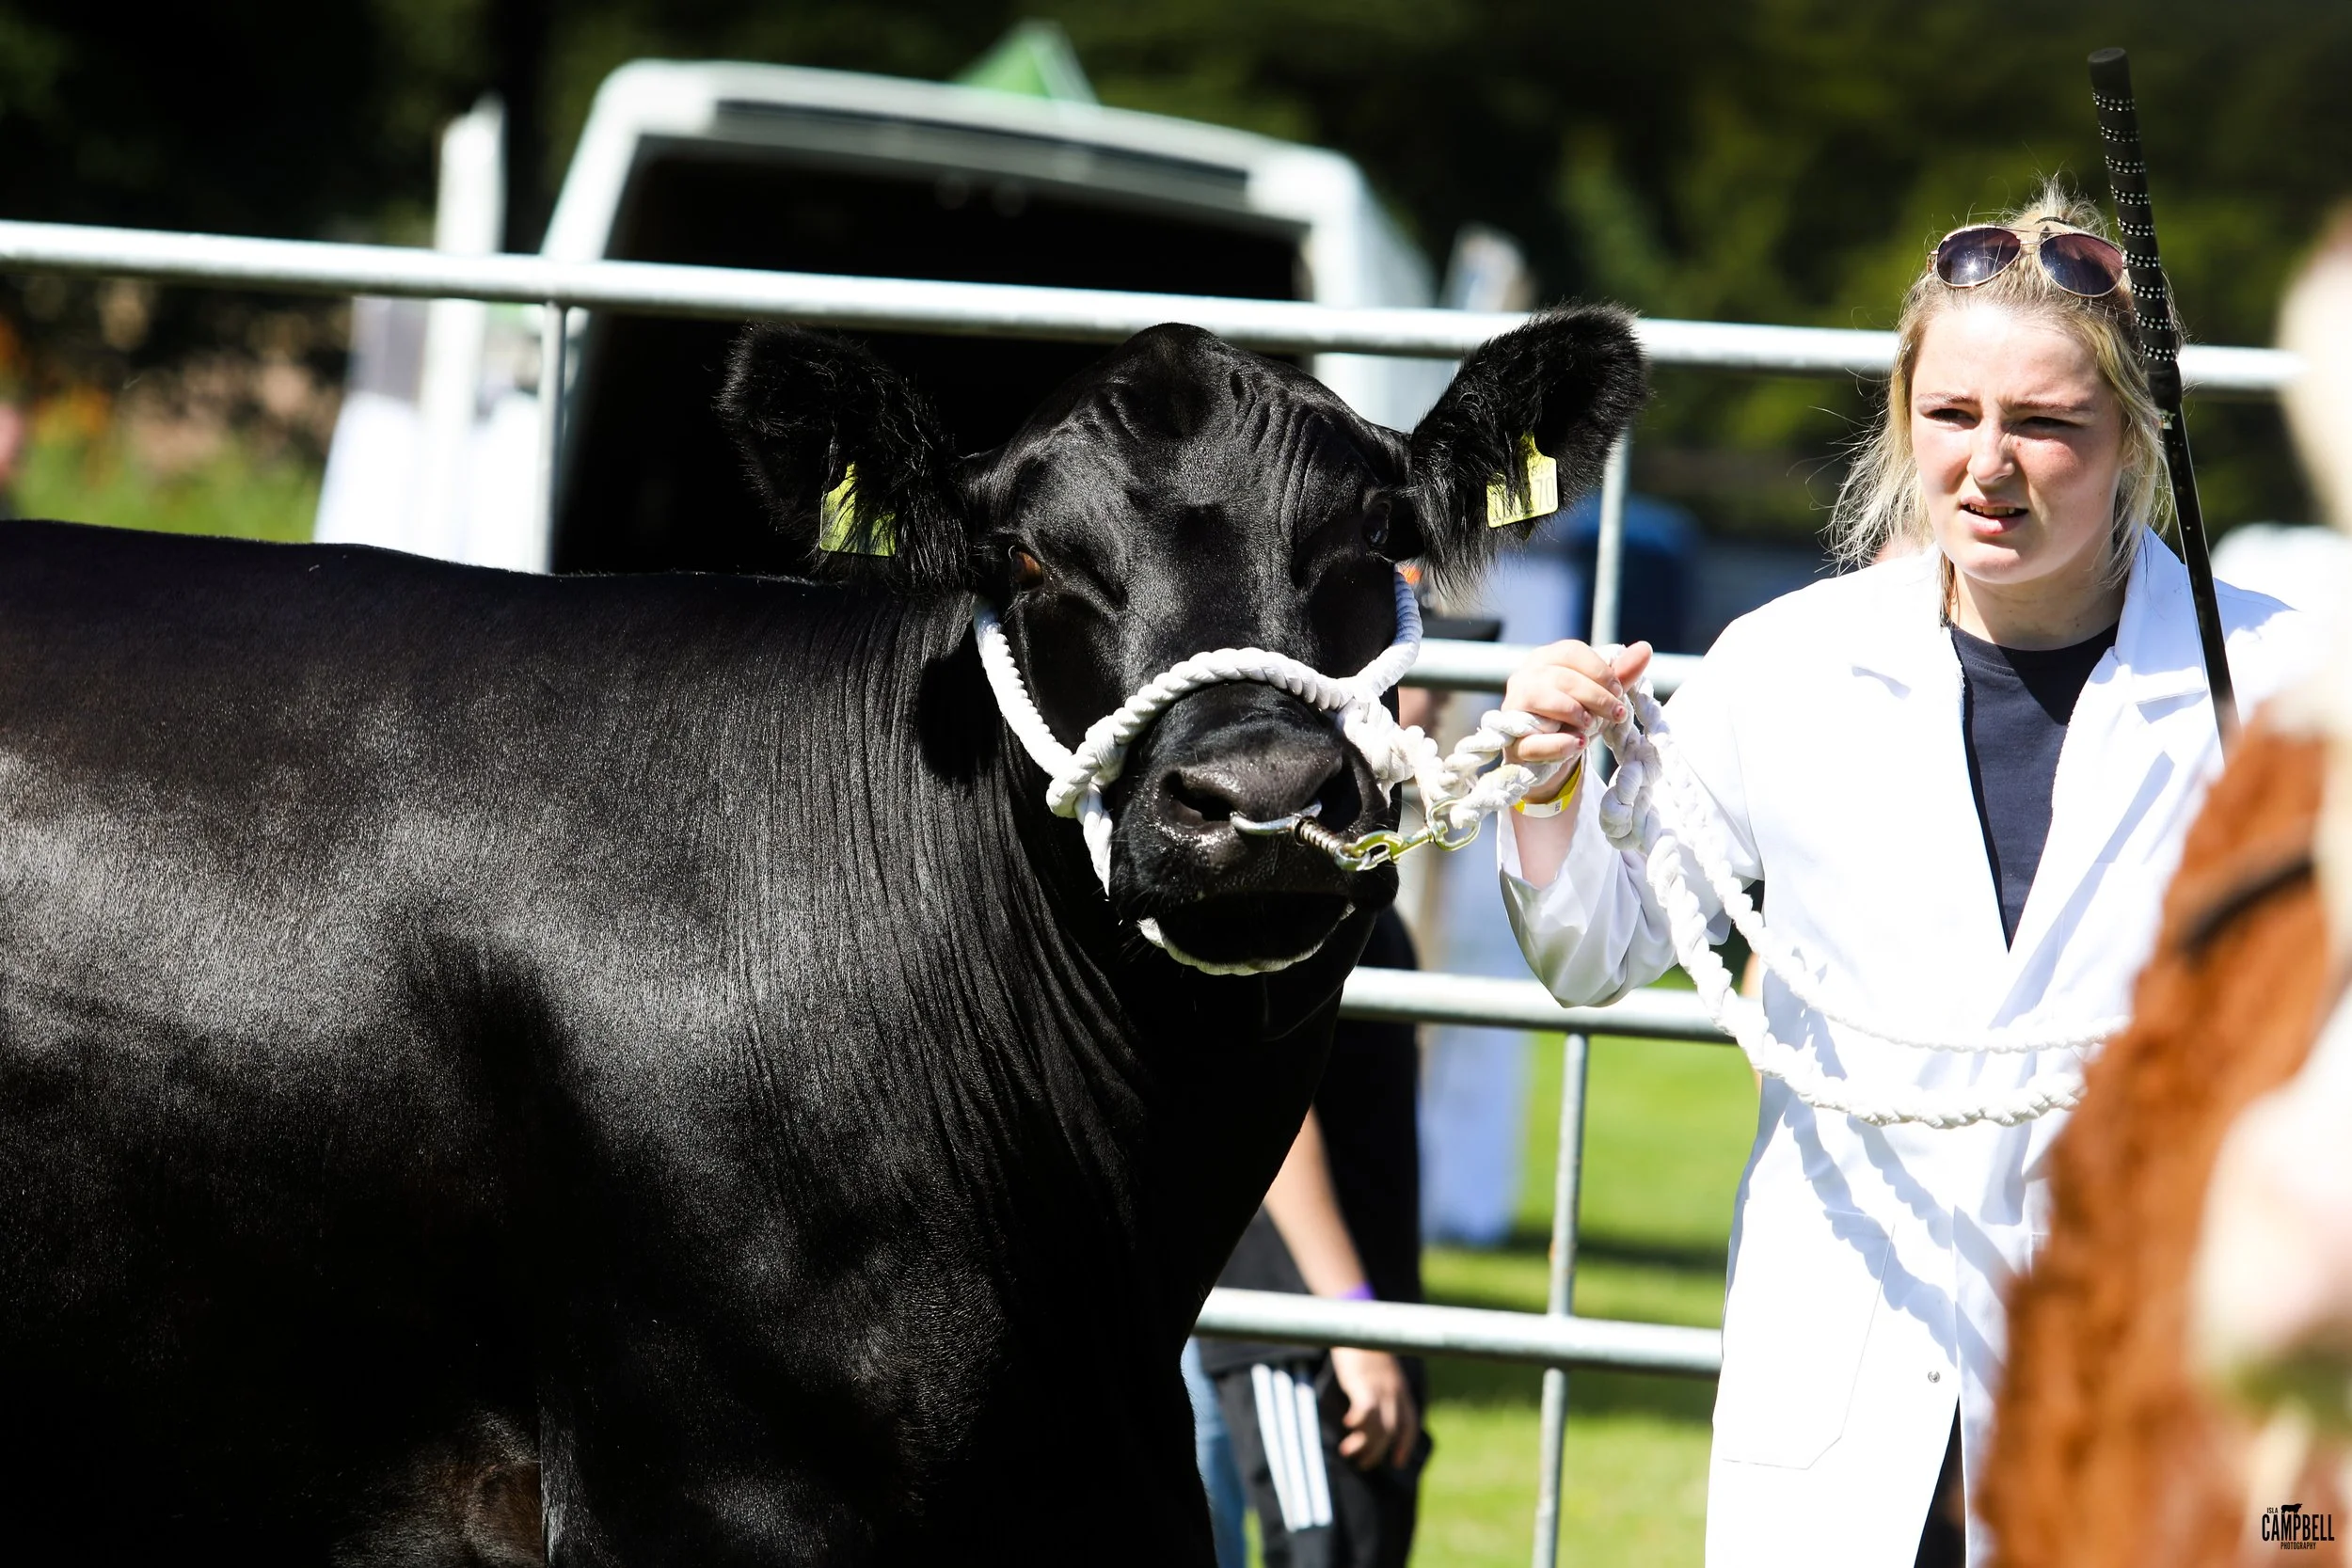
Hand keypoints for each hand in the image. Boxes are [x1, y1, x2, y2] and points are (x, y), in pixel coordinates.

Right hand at [1329, 1345, 1419, 1469]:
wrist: (1358, 1320)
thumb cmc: (1364, 1345)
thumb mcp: (1378, 1368)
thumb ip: (1379, 1386)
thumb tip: (1368, 1407)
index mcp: (1401, 1389)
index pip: (1410, 1424)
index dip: (1405, 1445)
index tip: (1397, 1462)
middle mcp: (1394, 1391)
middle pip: (1392, 1432)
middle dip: (1378, 1452)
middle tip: (1362, 1463)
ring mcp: (1380, 1387)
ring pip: (1379, 1428)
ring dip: (1364, 1445)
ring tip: (1348, 1452)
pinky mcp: (1364, 1382)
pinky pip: (1366, 1412)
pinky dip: (1358, 1423)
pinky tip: (1347, 1423)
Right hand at [1500, 639, 1652, 803]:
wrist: (1548, 756)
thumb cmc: (1573, 716)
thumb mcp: (1599, 695)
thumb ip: (1621, 674)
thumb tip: (1645, 648)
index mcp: (1545, 659)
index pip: (1571, 651)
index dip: (1600, 670)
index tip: (1620, 691)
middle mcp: (1524, 677)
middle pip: (1561, 676)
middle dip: (1596, 695)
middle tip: (1618, 714)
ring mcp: (1514, 708)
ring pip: (1540, 697)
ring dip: (1574, 711)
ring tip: (1591, 726)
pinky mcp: (1512, 741)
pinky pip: (1534, 739)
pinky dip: (1559, 742)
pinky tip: (1578, 743)